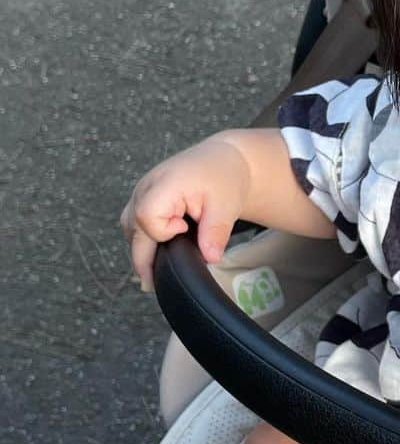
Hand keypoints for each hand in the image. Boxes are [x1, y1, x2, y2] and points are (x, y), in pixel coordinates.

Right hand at [120, 137, 249, 289]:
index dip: (163, 232)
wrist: (222, 159)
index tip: (184, 230)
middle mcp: (146, 187)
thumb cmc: (223, 177)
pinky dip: (143, 239)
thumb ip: (215, 232)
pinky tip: (156, 254)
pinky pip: (134, 223)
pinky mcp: (143, 198)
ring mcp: (141, 191)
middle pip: (131, 227)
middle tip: (151, 285)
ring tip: (154, 272)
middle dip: (142, 258)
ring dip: (140, 248)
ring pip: (129, 227)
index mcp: (165, 184)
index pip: (147, 217)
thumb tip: (210, 258)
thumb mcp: (226, 205)